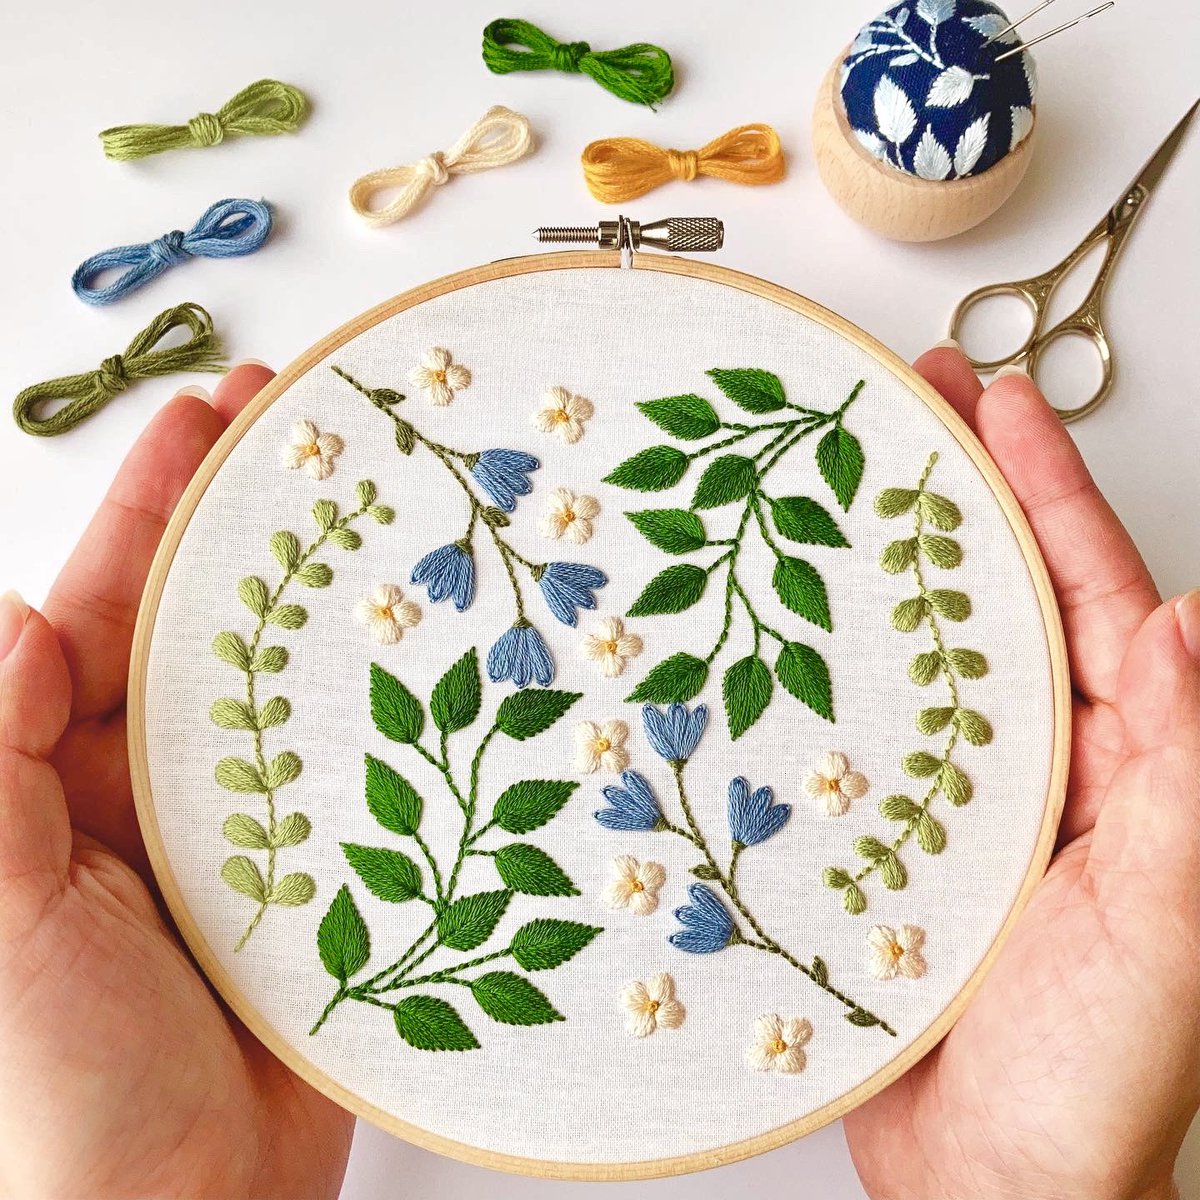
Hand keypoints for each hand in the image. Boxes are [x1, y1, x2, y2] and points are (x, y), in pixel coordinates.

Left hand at [0, 367, 352, 1197]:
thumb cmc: (55, 1095)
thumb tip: (8, 618)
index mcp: (60, 772)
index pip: (104, 606)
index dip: (154, 504)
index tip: (211, 415)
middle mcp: (155, 781)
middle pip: (214, 620)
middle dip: (259, 519)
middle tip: (320, 426)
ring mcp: (253, 822)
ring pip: (300, 683)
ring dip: (343, 601)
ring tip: (405, 509)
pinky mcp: (333, 871)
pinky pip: (369, 768)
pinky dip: (404, 709)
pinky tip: (455, 655)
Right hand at [845, 351, 1198, 1199]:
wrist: (993, 1185)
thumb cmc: (1092, 1075)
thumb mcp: (1165, 920)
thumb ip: (1186, 776)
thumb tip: (1196, 627)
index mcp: (1127, 763)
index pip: (1095, 596)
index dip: (1050, 494)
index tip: (1001, 406)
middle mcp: (1042, 764)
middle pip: (1002, 601)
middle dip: (963, 495)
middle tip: (909, 406)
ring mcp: (960, 797)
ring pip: (922, 655)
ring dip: (883, 569)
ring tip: (833, 488)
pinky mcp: (889, 839)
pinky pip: (855, 735)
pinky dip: (820, 675)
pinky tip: (774, 634)